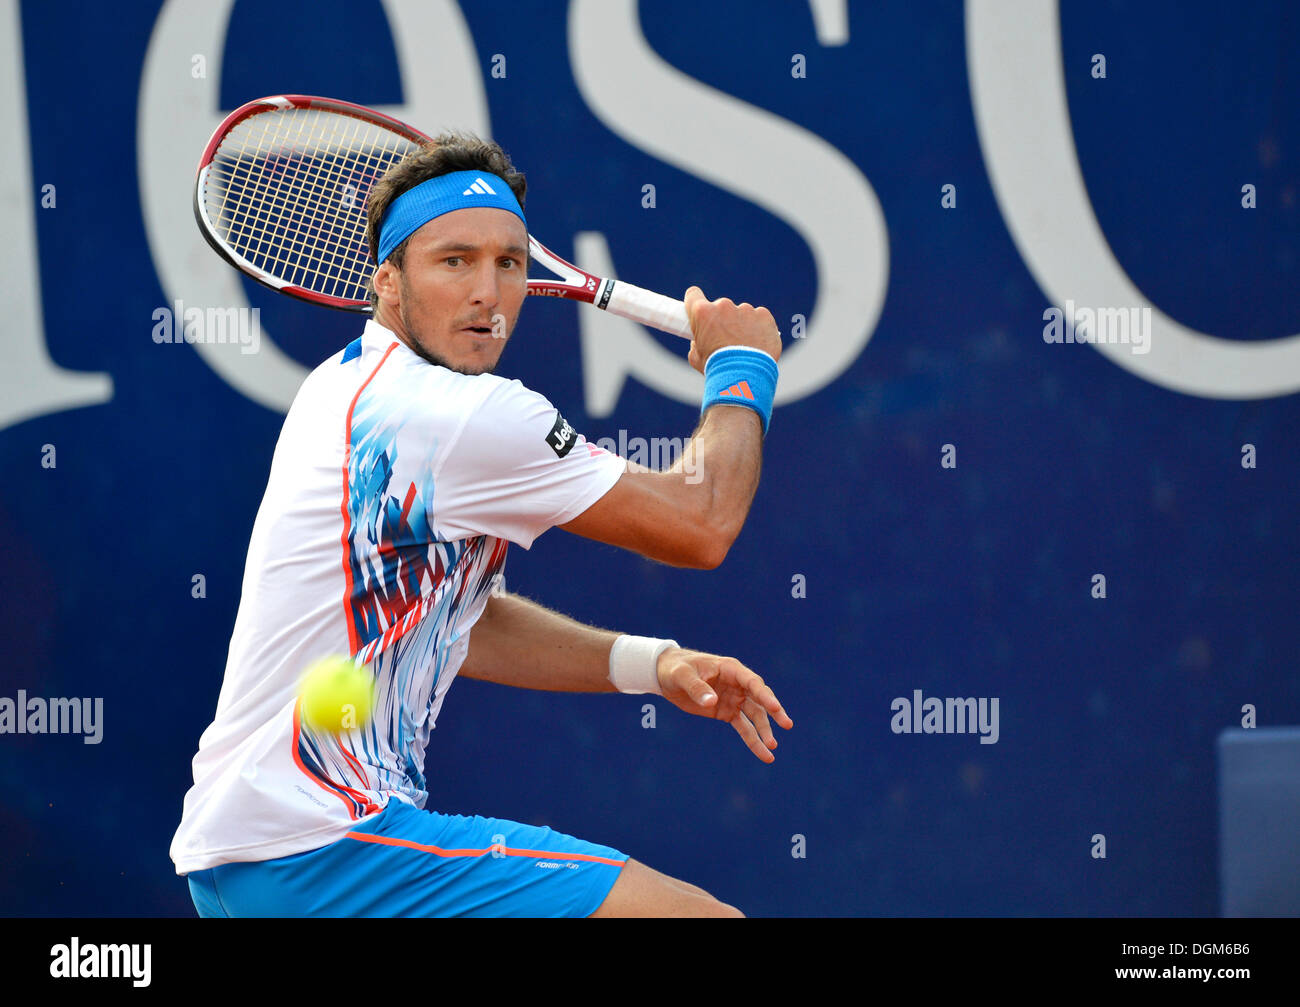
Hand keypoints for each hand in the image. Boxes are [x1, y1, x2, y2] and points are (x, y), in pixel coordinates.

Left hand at [655, 647, 792, 761]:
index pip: (752, 682)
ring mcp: (734, 699)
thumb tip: (712, 702)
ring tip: (772, 749)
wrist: (666, 675)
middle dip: (773, 712)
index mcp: (730, 669)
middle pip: (759, 699)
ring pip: (755, 716)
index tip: (775, 707)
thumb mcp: (682, 676)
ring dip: (764, 731)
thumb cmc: (676, 669)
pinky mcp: (727, 712)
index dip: (764, 695)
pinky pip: (743, 727)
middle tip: (786, 724)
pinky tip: (763, 754)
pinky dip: (753, 740)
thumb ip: (697, 688)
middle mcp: (737, 684)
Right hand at [683, 286, 781, 374]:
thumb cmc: (717, 368)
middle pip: (720, 307)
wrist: (744, 376)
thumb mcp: (696, 358)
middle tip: (726, 339)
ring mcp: (745, 309)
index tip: (699, 309)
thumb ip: (696, 343)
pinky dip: (758, 327)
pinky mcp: (763, 315)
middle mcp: (723, 306)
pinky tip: (757, 343)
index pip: (693, 295)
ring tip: (744, 346)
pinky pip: (759, 317)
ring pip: (741, 313)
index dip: (695, 301)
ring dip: (741, 324)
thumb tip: (699, 341)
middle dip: (722, 320)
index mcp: (702, 313)